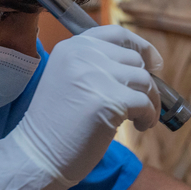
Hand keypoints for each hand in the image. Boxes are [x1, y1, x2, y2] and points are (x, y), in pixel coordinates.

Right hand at [0, 25, 162, 189]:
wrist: (37, 155)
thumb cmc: (56, 126)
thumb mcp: (70, 80)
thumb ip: (97, 66)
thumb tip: (144, 66)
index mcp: (72, 47)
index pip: (116, 34)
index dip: (141, 46)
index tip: (153, 63)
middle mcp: (83, 54)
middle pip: (134, 59)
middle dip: (145, 83)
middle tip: (142, 104)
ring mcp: (96, 76)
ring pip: (144, 80)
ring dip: (151, 101)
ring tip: (141, 119)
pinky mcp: (109, 100)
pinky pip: (145, 103)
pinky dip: (149, 116)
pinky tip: (140, 126)